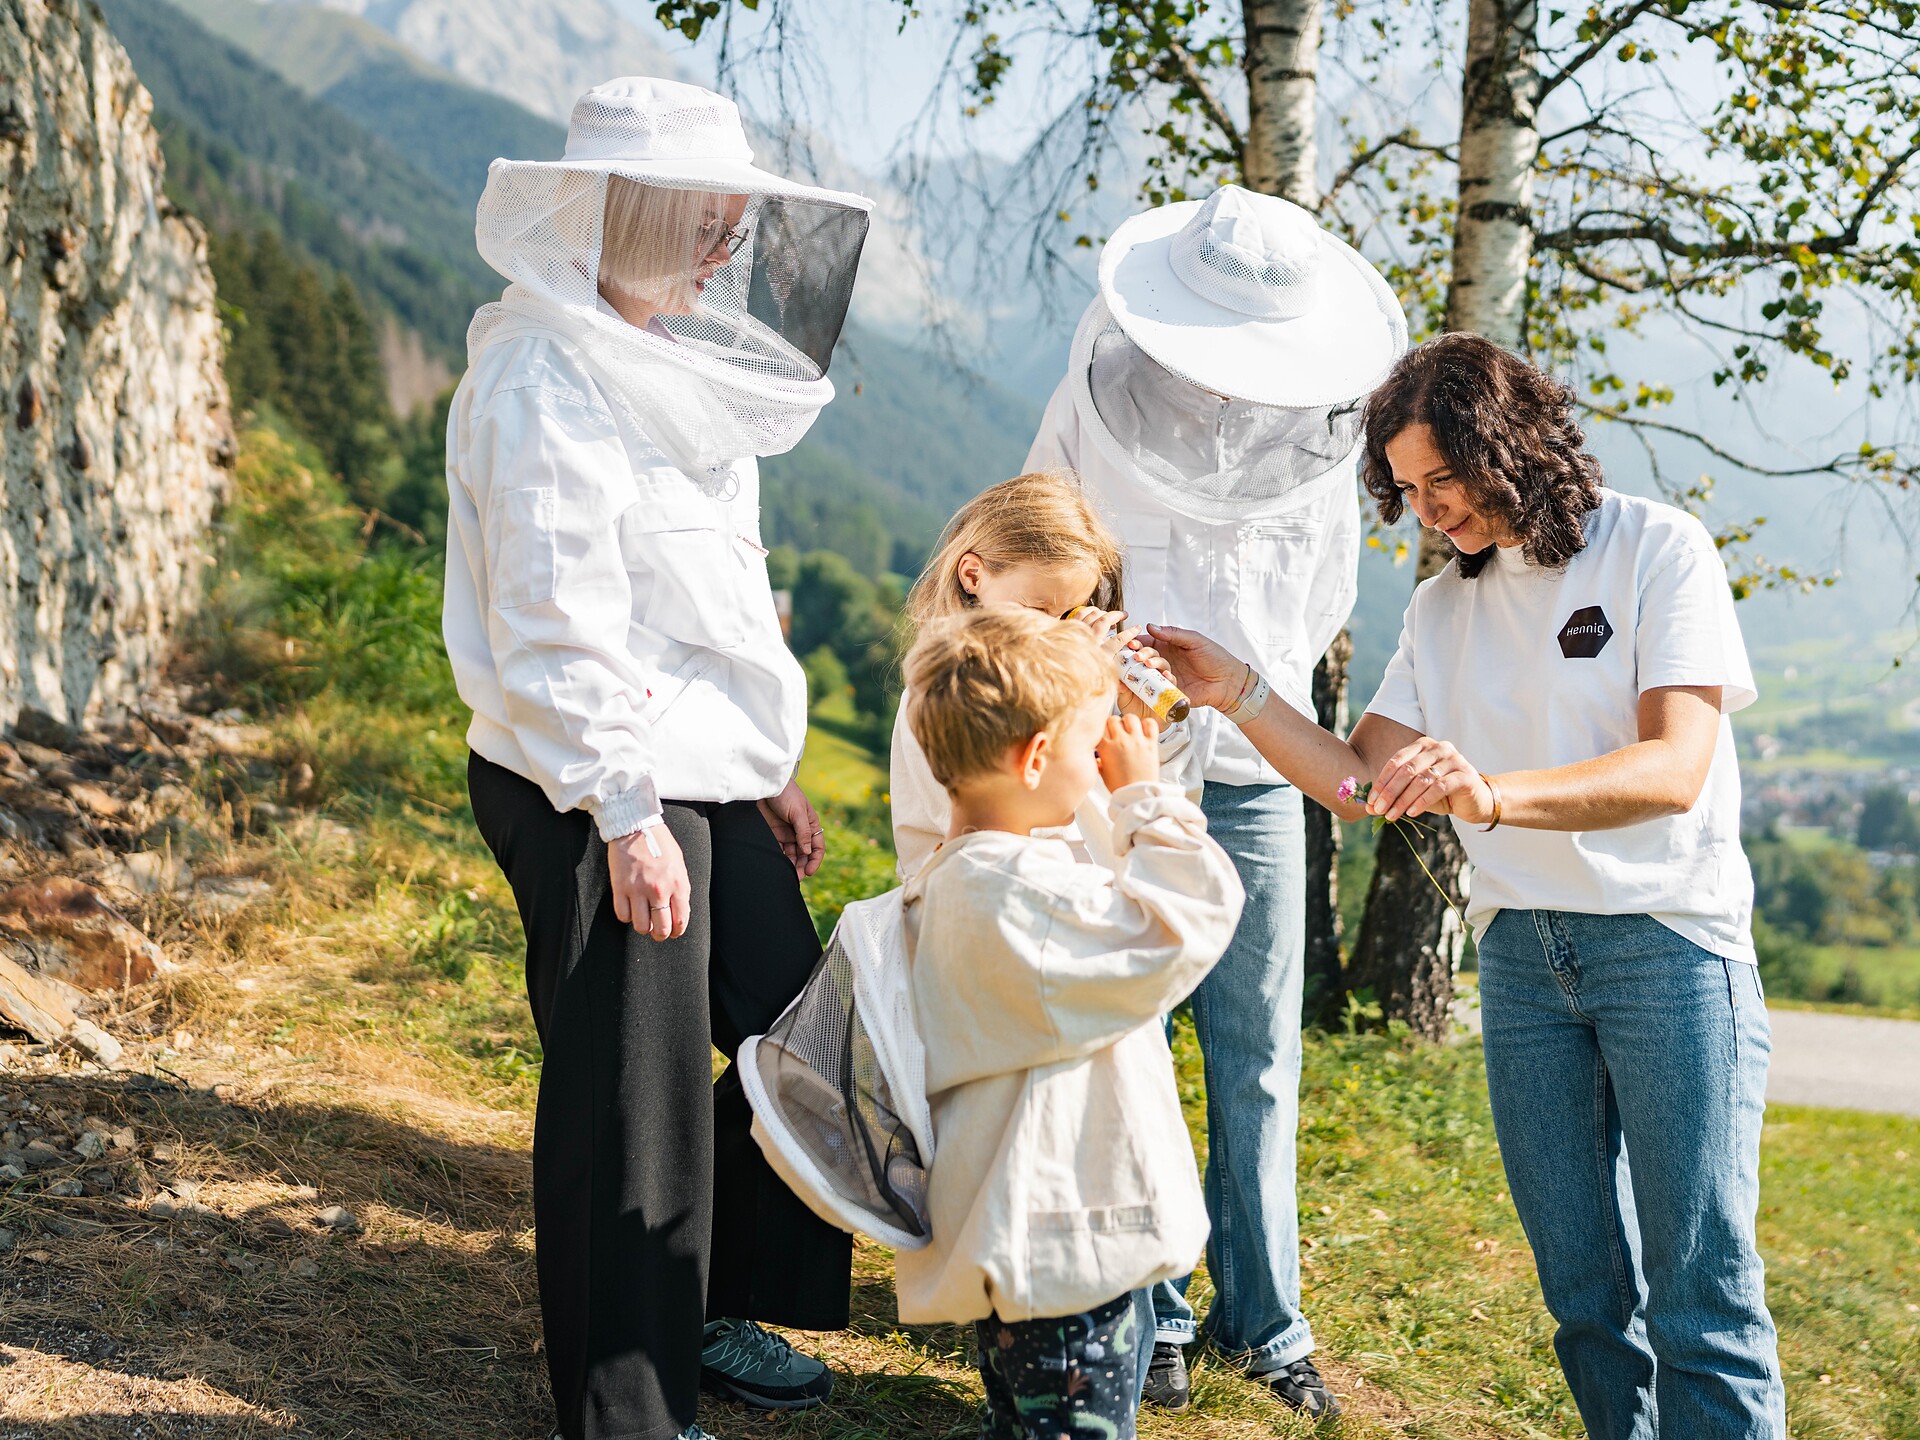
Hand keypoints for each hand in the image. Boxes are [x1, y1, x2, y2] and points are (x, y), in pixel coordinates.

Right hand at [609, 822, 690, 941]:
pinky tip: (630, 908)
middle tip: (657, 931)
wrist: (635, 826)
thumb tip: (678, 911)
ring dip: (643, 927)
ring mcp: (638, 890)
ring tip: (643, 919)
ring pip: (641, 926)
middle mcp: (659, 890)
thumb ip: (680, 888)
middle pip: (661, 929)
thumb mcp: (679, 864)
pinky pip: (622, 915)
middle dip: (660, 934)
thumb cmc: (659, 843)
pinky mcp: (620, 887)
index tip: (673, 932)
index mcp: (677, 884)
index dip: (677, 931)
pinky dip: (626, 916)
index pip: (680, 921)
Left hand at [758, 778, 824, 877]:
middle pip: (804, 854)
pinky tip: (777, 865)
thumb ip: (803, 832)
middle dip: (802, 866)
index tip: (809, 872)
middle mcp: (801, 831)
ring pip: (792, 854)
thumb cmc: (786, 794)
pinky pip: (779, 850)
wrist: (766, 785)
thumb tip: (807, 852)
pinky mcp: (774, 834)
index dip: (815, 860)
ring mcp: (787, 833)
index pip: (817, 847)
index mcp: (811, 825)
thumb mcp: (798, 812)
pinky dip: (779, 859)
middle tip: (796, 877)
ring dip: (791, 865)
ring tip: (786, 875)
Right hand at [1096, 714, 1160, 790]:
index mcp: (1106, 747)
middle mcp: (1120, 740)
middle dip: (1113, 724)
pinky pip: (1150, 724)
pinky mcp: (1151, 743)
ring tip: (1130, 730)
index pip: (1100, 727)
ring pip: (1130, 718)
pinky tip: (1144, 731)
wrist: (1137, 795)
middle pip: (1113, 719)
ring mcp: (1137, 740)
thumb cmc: (1120, 786)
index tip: (1104, 734)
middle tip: (1116, 732)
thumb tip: (1097, 754)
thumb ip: (1098, 760)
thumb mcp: (1102, 772)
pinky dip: (1147, 724)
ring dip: (1129, 722)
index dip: (1102, 730)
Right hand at [1144, 625, 1249, 711]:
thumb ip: (1173, 634)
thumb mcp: (1194, 640)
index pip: (1146, 643)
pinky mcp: (1171, 692)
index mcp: (1167, 646)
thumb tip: (1151, 626)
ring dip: (1147, 669)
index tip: (1132, 644)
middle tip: (1139, 657)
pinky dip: (1162, 682)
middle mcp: (1164, 662)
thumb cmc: (1214, 657)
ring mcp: (1166, 677)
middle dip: (1139, 656)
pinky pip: (1161, 688)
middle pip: (1144, 659)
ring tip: (1151, 665)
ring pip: (1149, 674)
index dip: (1137, 643)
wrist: (1229, 681)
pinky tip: (1168, 677)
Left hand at [1370, 737, 1494, 823]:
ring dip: (1403, 800)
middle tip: (1378, 810)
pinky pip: (1438, 788)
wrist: (1476, 801)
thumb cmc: (1442, 794)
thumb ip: (1397, 793)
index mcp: (1423, 745)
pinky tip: (1411, 813)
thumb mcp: (1416, 791)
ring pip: (1421, 780)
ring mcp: (1453, 759)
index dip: (1382, 781)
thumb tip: (1370, 806)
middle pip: (1407, 770)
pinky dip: (1422, 801)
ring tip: (1392, 815)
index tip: (1371, 800)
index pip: (1397, 761)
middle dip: (1389, 792)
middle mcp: (1439, 748)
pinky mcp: (1465, 775)